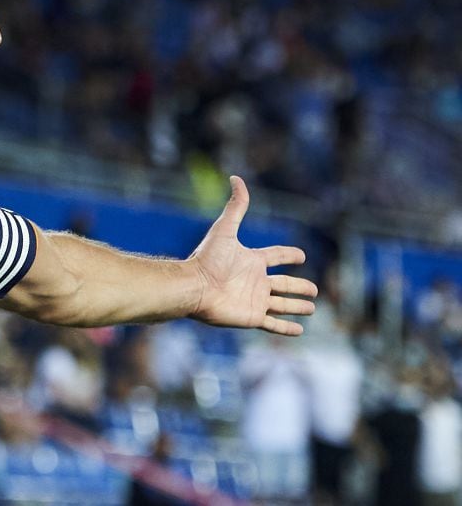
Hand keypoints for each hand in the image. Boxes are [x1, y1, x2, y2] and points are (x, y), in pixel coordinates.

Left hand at [188, 176, 316, 335]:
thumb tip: (236, 178)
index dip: (289, 255)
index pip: (276, 256)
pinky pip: (274, 325)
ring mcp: (254, 300)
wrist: (194, 287)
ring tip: (312, 309)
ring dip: (297, 307)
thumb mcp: (225, 229)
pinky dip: (287, 328)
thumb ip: (236, 206)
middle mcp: (255, 281)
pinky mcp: (252, 317)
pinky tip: (299, 331)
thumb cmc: (208, 259)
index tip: (301, 256)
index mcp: (252, 261)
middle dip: (299, 286)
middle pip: (284, 283)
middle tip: (315, 290)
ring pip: (282, 304)